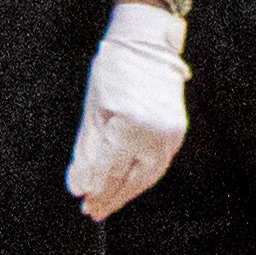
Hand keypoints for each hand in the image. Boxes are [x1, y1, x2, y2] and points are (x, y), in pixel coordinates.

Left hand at [68, 1, 187, 216]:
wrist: (147, 43)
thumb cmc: (114, 70)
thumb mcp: (92, 110)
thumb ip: (85, 152)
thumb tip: (78, 185)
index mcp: (128, 126)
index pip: (109, 172)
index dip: (95, 190)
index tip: (83, 202)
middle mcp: (153, 134)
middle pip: (130, 180)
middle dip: (110, 198)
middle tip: (93, 211)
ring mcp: (169, 135)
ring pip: (148, 177)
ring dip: (127, 193)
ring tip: (109, 203)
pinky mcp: (177, 132)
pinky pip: (159, 164)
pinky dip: (143, 177)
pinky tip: (129, 183)